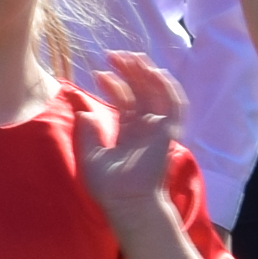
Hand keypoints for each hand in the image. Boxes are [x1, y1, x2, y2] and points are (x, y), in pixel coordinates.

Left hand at [75, 50, 187, 216]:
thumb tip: (83, 112)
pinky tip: (154, 72)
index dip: (113, 84)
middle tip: (114, 55)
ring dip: (147, 73)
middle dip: (130, 71)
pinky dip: (167, 87)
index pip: (125, 101)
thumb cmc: (109, 187)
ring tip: (131, 57)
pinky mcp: (169, 133)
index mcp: (130, 133)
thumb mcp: (91, 156)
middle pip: (141, 91)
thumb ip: (88, 133)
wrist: (126, 203)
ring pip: (157, 93)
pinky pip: (174, 105)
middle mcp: (146, 129)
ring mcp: (159, 130)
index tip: (97, 73)